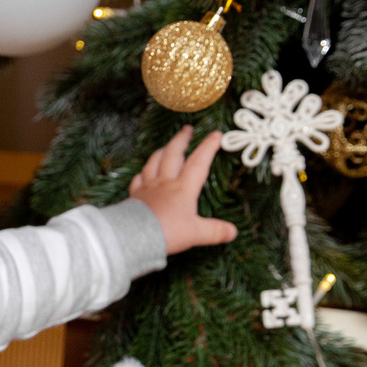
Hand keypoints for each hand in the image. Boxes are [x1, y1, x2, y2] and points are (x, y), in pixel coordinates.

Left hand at [129, 126, 239, 254]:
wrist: (134, 237)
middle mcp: (165, 183)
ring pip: (154, 162)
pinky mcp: (134, 196)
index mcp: (183, 188)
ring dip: (162, 151)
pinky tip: (144, 172)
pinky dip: (142, 173)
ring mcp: (147, 187)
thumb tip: (233, 232)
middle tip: (187, 129)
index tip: (216, 134)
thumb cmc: (167, 233)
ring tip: (167, 145)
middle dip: (181, 140)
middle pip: (173, 154)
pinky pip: (138, 179)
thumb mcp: (196, 233)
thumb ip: (215, 231)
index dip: (209, 147)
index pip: (199, 162)